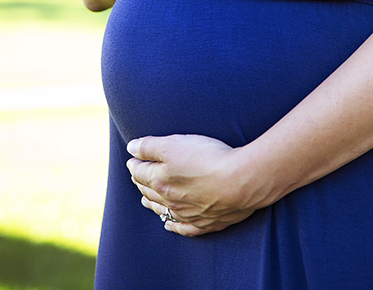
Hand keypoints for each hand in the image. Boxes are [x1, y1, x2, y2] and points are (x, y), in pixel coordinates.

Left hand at [126, 134, 265, 236]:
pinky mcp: (206, 222)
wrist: (241, 182)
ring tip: (145, 199)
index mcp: (160, 180)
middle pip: (149, 191)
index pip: (140, 172)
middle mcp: (170, 200)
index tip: (133, 158)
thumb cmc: (209, 159)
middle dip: (141, 182)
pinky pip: (183, 228)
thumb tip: (131, 148)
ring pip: (163, 210)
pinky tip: (169, 225)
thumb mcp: (175, 144)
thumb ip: (150, 146)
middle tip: (138, 175)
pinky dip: (173, 226)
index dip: (135, 162)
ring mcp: (187, 214)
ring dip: (152, 203)